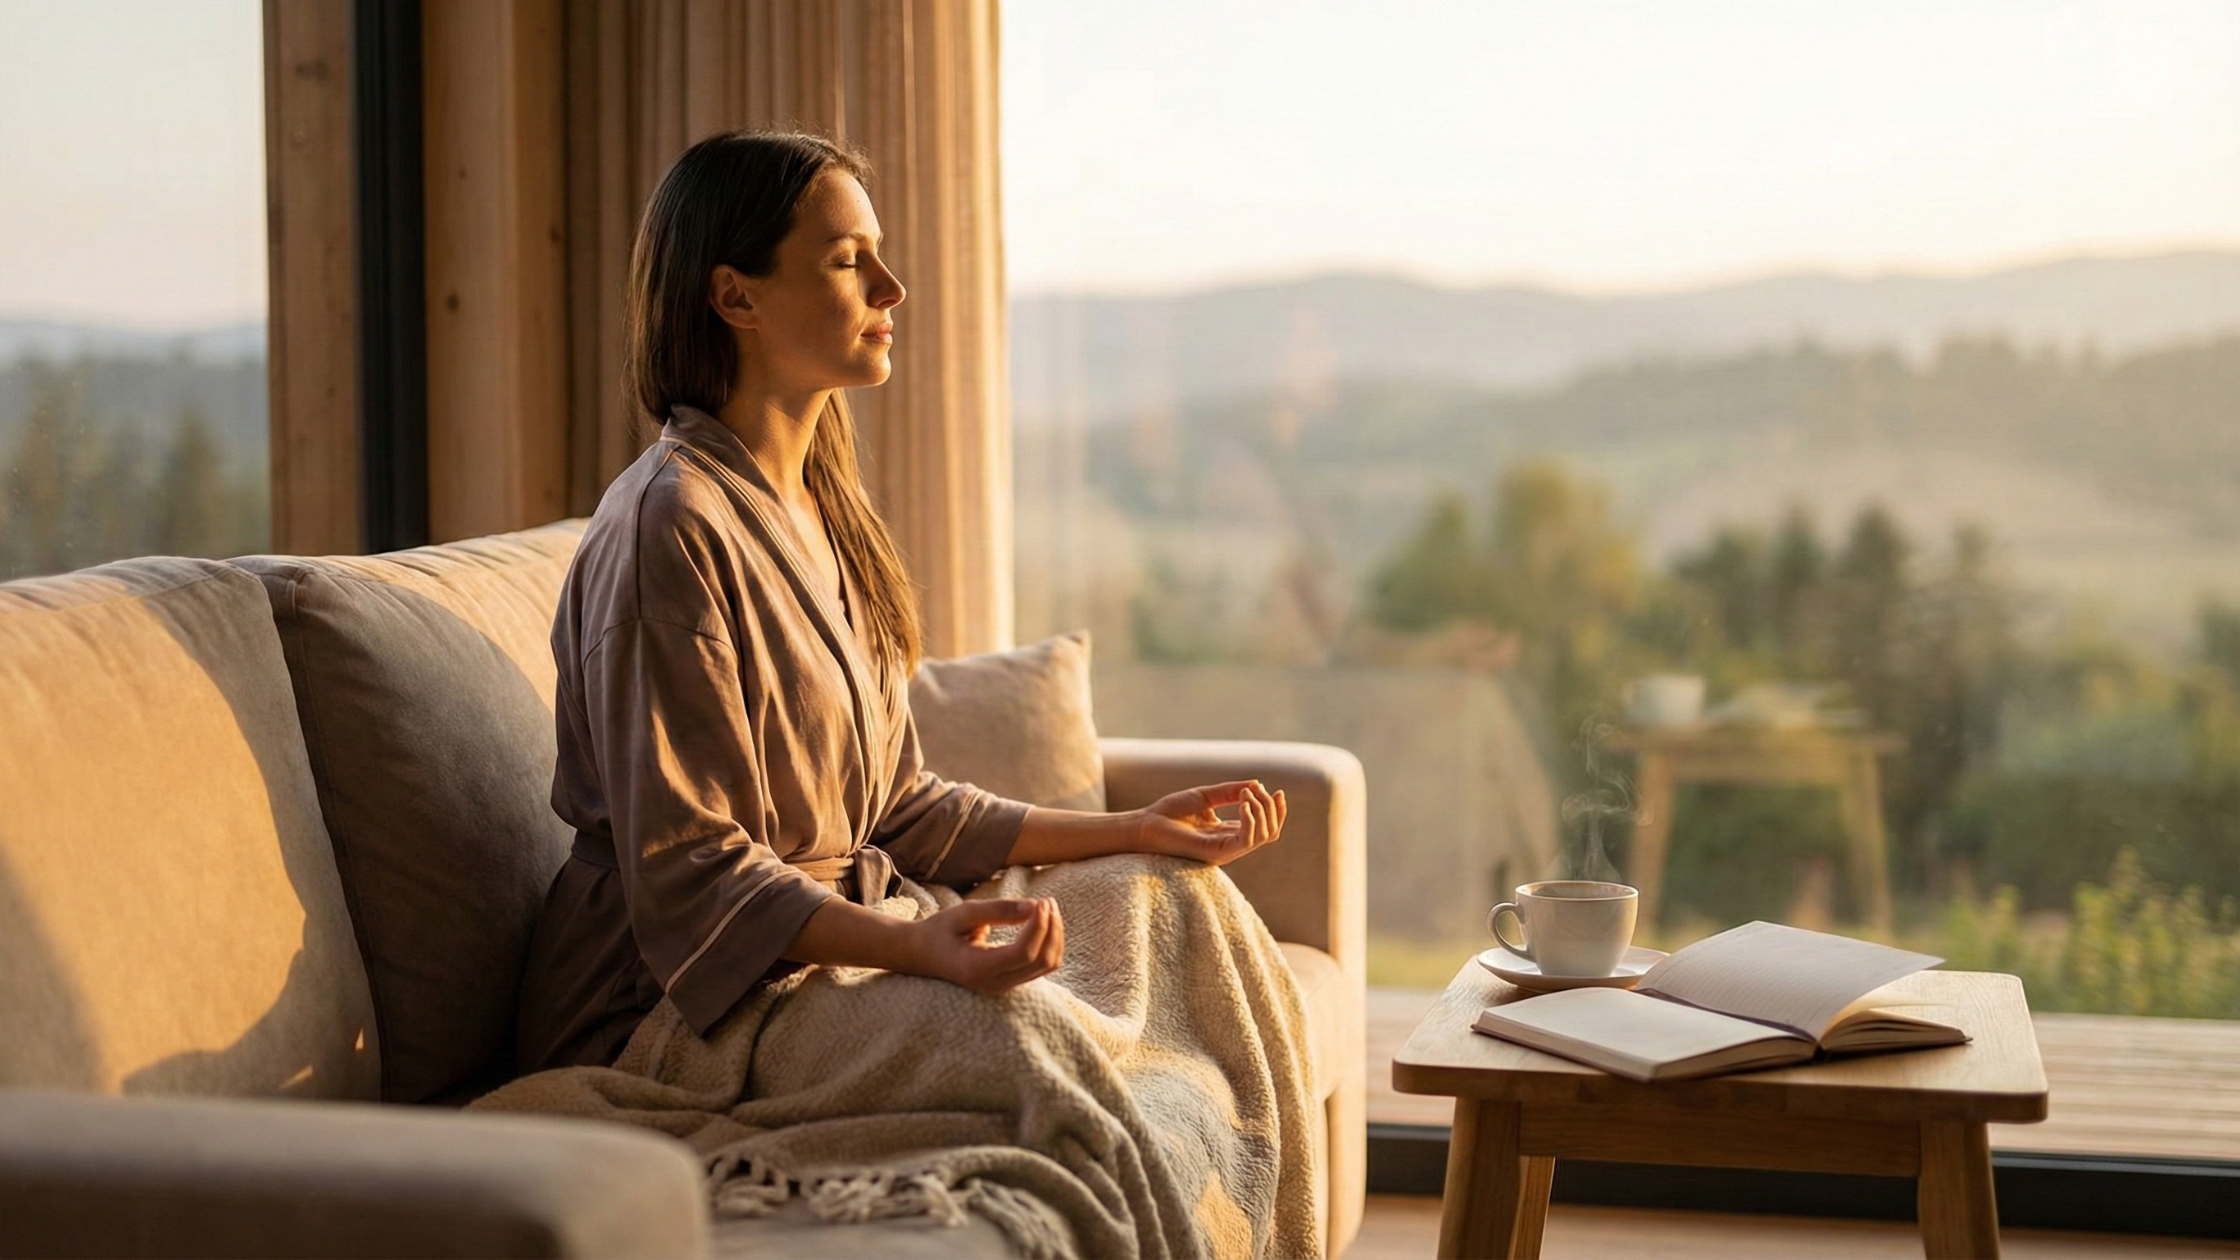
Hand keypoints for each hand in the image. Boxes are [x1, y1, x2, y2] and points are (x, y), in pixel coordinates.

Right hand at [908, 897, 1064, 992]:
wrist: (922, 955)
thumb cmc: (940, 930)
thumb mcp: (964, 913)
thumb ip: (998, 910)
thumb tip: (1035, 906)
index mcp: (978, 968)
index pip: (1023, 953)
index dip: (1039, 926)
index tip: (1042, 901)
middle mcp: (993, 983)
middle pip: (1041, 961)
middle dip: (1052, 928)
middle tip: (1047, 901)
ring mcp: (1003, 986)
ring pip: (1046, 965)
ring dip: (1054, 935)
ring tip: (1047, 907)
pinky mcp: (1009, 981)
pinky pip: (1041, 965)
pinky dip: (1049, 943)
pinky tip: (1043, 921)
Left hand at [1136, 779, 1285, 865]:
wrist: (1146, 824)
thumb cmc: (1170, 811)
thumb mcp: (1206, 796)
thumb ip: (1231, 792)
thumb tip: (1257, 784)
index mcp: (1229, 832)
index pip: (1265, 827)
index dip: (1276, 810)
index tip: (1277, 790)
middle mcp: (1231, 844)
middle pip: (1270, 832)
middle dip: (1271, 808)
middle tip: (1258, 790)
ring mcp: (1226, 851)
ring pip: (1263, 836)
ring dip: (1262, 811)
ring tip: (1247, 794)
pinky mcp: (1218, 853)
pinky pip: (1247, 840)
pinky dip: (1251, 820)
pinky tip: (1243, 803)